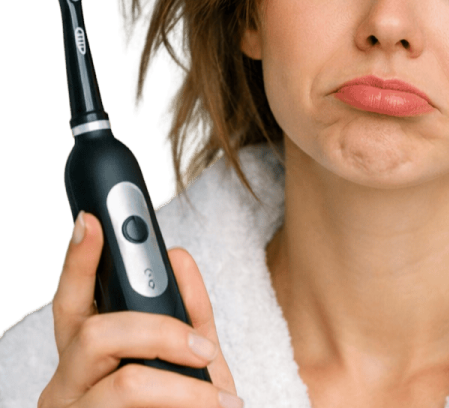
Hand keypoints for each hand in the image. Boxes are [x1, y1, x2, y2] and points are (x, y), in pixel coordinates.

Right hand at [38, 212, 242, 406]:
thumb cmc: (182, 407)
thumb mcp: (192, 358)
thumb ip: (187, 310)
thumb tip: (178, 256)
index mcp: (87, 354)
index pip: (74, 300)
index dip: (78, 260)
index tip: (91, 221)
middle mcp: (68, 383)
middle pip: (95, 333)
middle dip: (159, 332)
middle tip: (205, 351)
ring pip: (124, 383)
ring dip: (182, 390)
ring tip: (220, 401)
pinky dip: (184, 407)